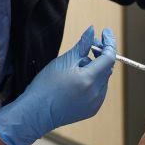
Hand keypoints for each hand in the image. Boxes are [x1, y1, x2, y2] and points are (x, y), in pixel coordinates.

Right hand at [0, 26, 116, 144]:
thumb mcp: (64, 61)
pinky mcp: (92, 110)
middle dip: (100, 54)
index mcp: (89, 79)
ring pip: (103, 78)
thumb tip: (92, 31)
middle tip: (90, 44)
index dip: (109, 42)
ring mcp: (95, 103)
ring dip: (96, 68)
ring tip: (77, 65)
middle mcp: (96, 93)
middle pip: (107, 67)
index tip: (105, 32)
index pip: (109, 57)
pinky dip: (93, 81)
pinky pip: (99, 90)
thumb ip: (82, 45)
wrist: (36, 113)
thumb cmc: (45, 86)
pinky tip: (78, 78)